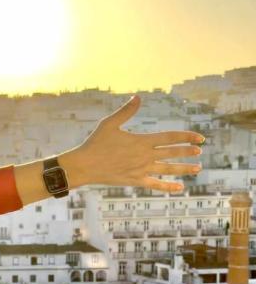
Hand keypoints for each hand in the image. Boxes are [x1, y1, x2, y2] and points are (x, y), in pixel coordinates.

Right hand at [65, 94, 203, 192]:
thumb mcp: (109, 123)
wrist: (84, 165)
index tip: (200, 138)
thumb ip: (126, 111)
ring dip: (184, 168)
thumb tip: (138, 96)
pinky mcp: (135, 180)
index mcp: (141, 141)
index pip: (170, 137)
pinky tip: (179, 187)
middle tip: (199, 151)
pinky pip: (156, 184)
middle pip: (172, 153)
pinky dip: (168, 186)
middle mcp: (145, 156)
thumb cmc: (95, 143)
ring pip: (168, 169)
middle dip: (188, 151)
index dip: (187, 137)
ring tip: (197, 168)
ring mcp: (141, 170)